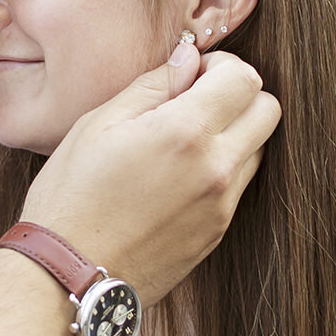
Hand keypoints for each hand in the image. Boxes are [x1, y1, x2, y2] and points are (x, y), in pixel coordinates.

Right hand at [18, 41, 279, 305]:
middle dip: (238, 95)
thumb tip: (188, 59)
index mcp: (186, 133)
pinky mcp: (217, 234)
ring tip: (180, 142)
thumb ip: (152, 85)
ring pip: (257, 149)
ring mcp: (221, 206)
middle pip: (267, 110)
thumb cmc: (70, 197)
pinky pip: (237, 187)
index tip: (190, 74)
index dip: (220, 65)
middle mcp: (216, 169)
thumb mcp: (97, 125)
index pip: (245, 78)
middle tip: (194, 101)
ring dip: (232, 134)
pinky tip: (174, 177)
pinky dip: (219, 170)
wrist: (68, 277)